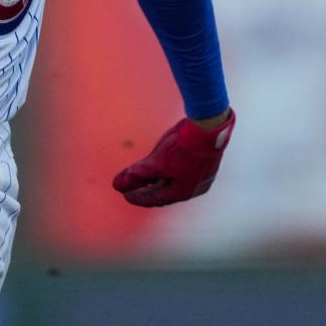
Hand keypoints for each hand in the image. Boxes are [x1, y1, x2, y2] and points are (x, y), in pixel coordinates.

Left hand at [112, 109, 234, 207]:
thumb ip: (136, 175)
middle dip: (147, 191)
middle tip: (132, 190)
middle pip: (165, 193)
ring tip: (146, 179)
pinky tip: (165, 166)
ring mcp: (201, 176)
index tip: (124, 194)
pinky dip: (169, 173)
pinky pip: (182, 173)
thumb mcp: (156, 162)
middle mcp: (194, 188)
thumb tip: (116, 186)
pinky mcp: (204, 163)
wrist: (209, 126)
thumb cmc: (183, 146)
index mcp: (182, 192)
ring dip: (158, 182)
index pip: (154, 199)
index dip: (138, 197)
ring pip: (174, 183)